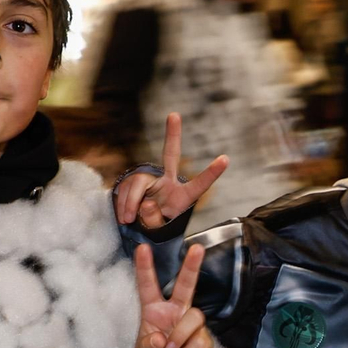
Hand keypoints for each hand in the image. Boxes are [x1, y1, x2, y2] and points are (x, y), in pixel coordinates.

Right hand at [114, 112, 228, 228]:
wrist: (138, 228)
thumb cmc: (155, 228)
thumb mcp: (159, 231)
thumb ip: (155, 220)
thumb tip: (146, 203)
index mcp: (183, 197)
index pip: (199, 185)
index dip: (212, 173)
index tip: (225, 159)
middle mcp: (169, 182)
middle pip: (170, 155)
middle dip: (172, 135)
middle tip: (174, 115)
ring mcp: (151, 179)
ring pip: (138, 184)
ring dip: (130, 203)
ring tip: (127, 220)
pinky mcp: (135, 181)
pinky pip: (126, 189)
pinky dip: (122, 204)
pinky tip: (123, 216)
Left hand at [133, 241, 212, 347]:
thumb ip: (147, 346)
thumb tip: (159, 338)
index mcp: (154, 312)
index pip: (149, 287)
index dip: (145, 268)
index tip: (142, 248)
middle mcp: (175, 313)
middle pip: (185, 286)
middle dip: (191, 266)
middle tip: (197, 248)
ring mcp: (191, 325)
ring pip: (194, 318)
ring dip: (180, 338)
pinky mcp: (204, 340)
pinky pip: (200, 341)